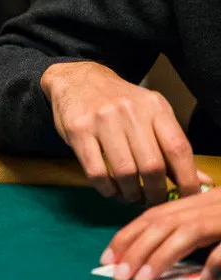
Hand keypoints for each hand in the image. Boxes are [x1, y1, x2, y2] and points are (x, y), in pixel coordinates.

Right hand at [42, 61, 201, 203]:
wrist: (78, 79)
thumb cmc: (119, 102)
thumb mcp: (151, 114)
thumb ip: (172, 146)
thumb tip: (201, 181)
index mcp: (154, 106)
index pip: (178, 148)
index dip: (186, 180)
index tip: (187, 197)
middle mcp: (129, 111)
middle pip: (152, 166)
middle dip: (155, 193)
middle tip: (153, 200)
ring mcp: (102, 120)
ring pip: (125, 173)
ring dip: (131, 194)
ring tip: (131, 196)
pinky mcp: (78, 131)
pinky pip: (96, 172)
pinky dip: (107, 189)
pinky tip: (111, 189)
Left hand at [101, 187, 220, 279]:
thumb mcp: (210, 228)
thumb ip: (184, 240)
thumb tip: (151, 263)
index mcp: (194, 203)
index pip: (152, 216)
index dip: (127, 236)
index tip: (108, 258)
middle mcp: (206, 203)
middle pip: (161, 223)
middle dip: (135, 249)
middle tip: (118, 274)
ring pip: (184, 233)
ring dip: (159, 257)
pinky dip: (212, 263)